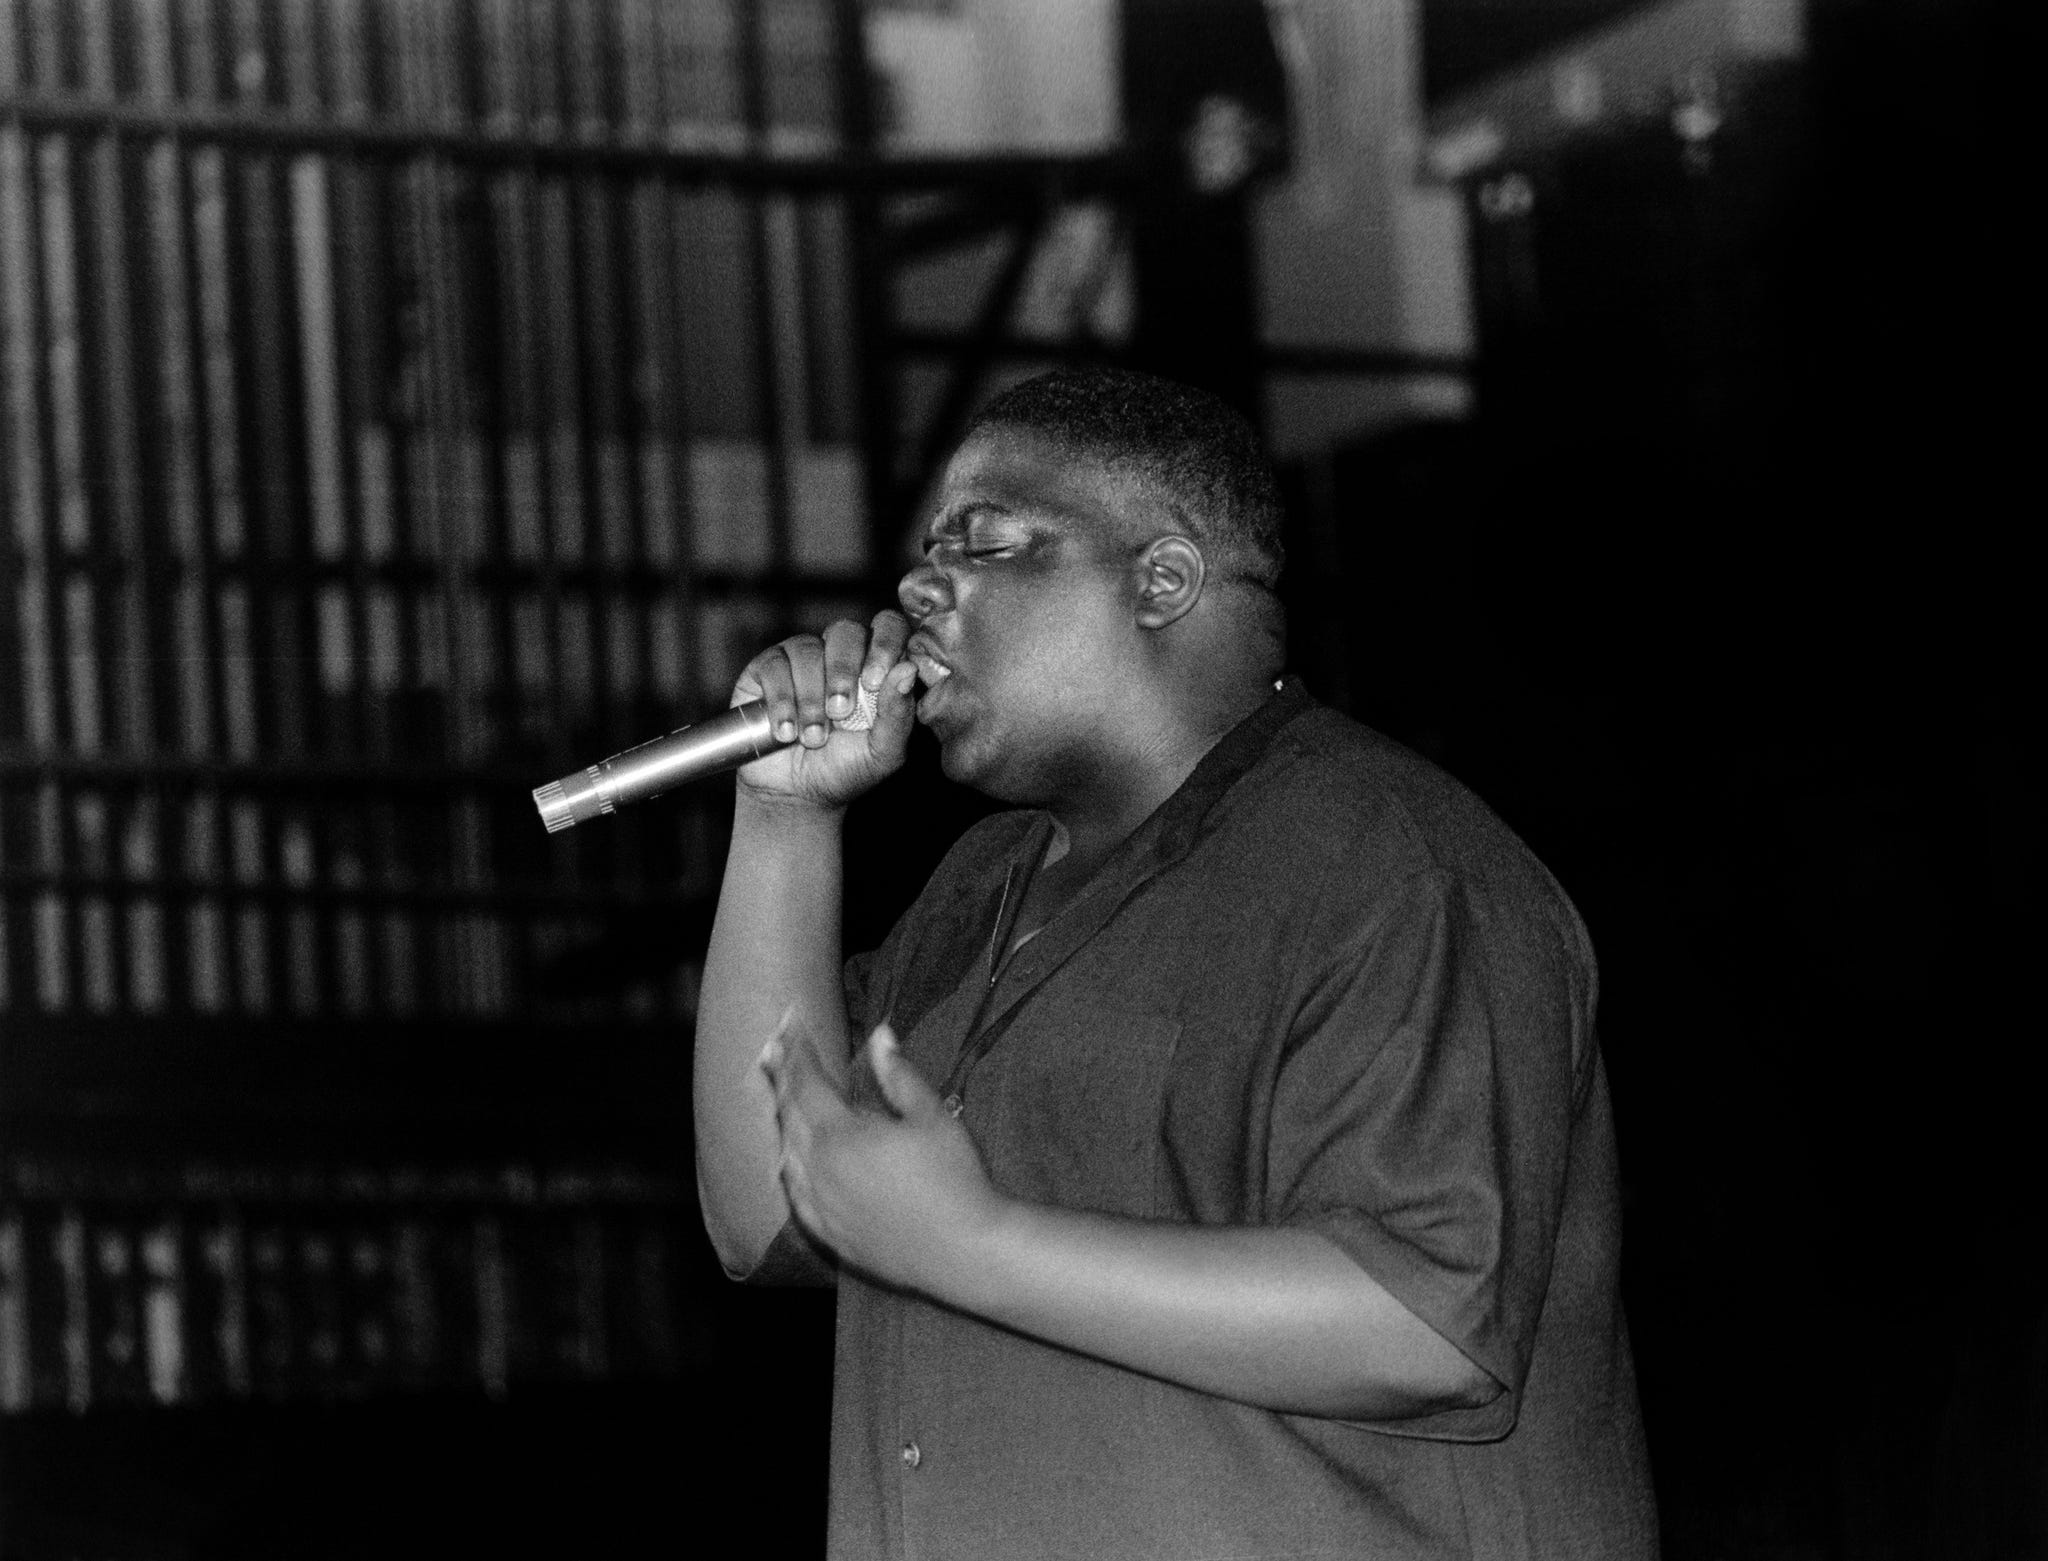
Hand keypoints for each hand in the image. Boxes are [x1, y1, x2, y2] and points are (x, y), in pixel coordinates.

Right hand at [731, 610, 918, 809]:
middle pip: (846, 631)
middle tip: (840, 712)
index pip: (888, 627)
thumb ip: (899, 713)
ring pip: (807, 649)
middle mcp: (839, 654)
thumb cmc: (845, 769)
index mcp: (875, 666)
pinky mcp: (766, 668)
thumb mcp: (883, 752)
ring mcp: (801, 657)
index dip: (884, 644)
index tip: (873, 682)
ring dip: (811, 698)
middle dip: (843, 671)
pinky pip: (774, 665)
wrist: (795, 794)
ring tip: (813, 738)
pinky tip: (786, 732)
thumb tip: (907, 669)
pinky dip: (782, 702)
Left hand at [760, 1019, 1007, 1293]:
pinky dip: (786, 1167)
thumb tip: (880, 1035)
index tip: (791, 1022)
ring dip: (781, 1119)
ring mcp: (819, 1205)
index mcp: (841, 1136)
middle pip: (788, 1114)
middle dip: (780, 1076)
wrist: (964, 1251)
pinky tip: (787, 1161)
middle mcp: (818, 1170)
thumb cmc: (955, 1179)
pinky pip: (793, 1194)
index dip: (798, 1049)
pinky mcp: (827, 1234)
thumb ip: (899, 1076)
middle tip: (772, 1047)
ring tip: (779, 1095)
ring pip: (785, 1153)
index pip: (807, 1082)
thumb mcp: (933, 1117)